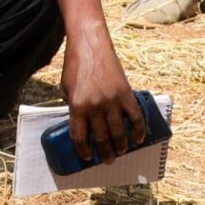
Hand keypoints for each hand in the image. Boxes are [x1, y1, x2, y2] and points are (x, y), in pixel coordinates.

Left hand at [59, 24, 144, 166]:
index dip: (83, 151)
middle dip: (105, 153)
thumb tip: (80, 123)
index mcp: (77, 106)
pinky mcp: (126, 94)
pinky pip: (135, 117)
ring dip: (121, 146)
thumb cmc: (75, 64)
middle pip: (101, 139)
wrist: (90, 43)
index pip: (80, 137)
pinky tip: (138, 139)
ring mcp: (112, 101)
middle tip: (107, 160)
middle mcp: (95, 106)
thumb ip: (72, 106)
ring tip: (121, 152)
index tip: (86, 157)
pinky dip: (139, 130)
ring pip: (119, 132)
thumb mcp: (66, 87)